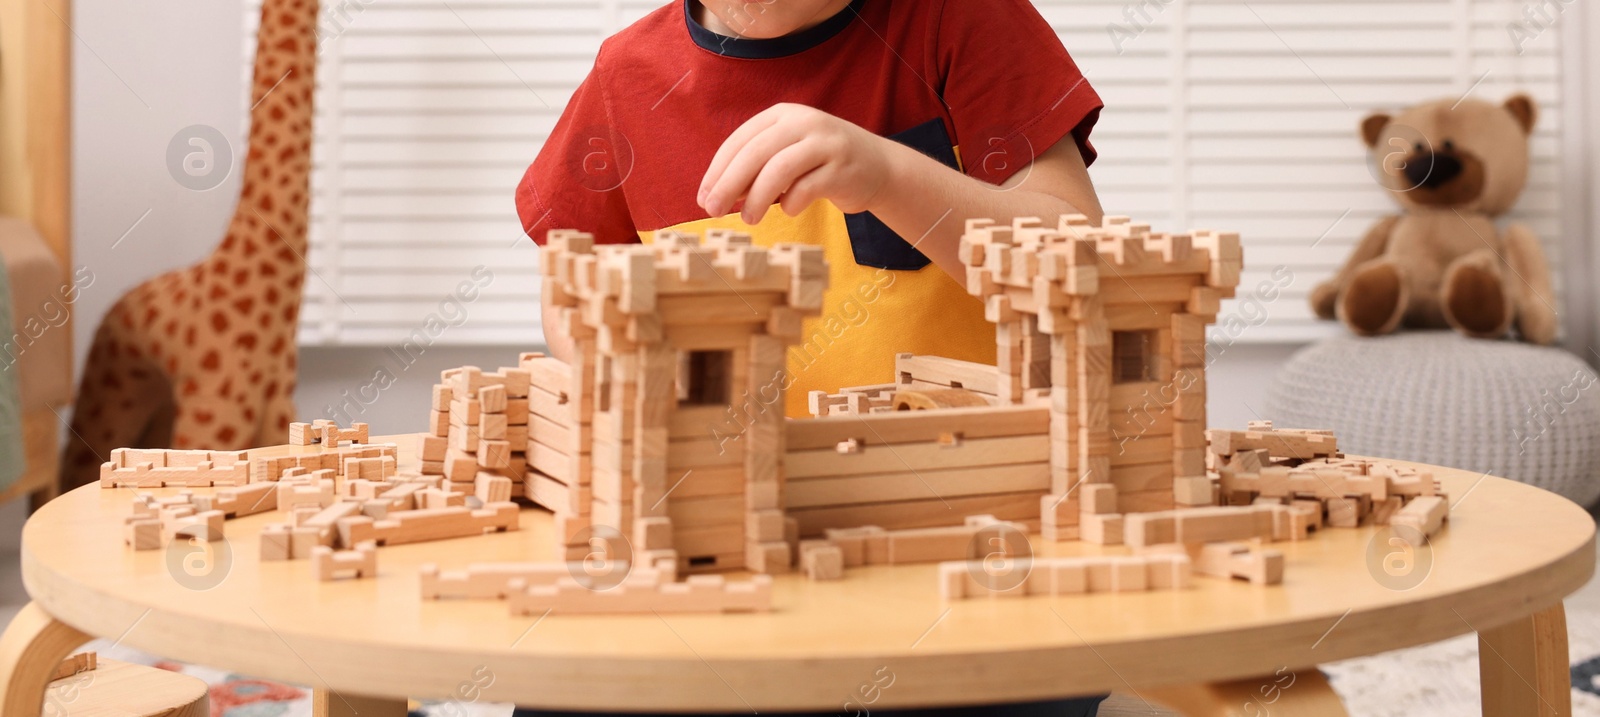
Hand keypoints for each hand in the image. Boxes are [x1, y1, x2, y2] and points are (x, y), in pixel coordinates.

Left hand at [698, 103, 894, 223]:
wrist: (878, 167)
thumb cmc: (821, 165)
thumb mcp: (787, 155)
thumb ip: (756, 167)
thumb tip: (717, 194)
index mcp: (783, 115)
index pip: (740, 140)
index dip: (717, 170)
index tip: (703, 196)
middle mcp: (804, 122)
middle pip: (755, 153)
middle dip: (728, 184)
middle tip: (712, 210)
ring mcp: (825, 143)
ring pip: (779, 169)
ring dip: (757, 198)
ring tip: (748, 219)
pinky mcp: (842, 167)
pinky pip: (806, 188)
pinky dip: (791, 204)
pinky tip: (789, 210)